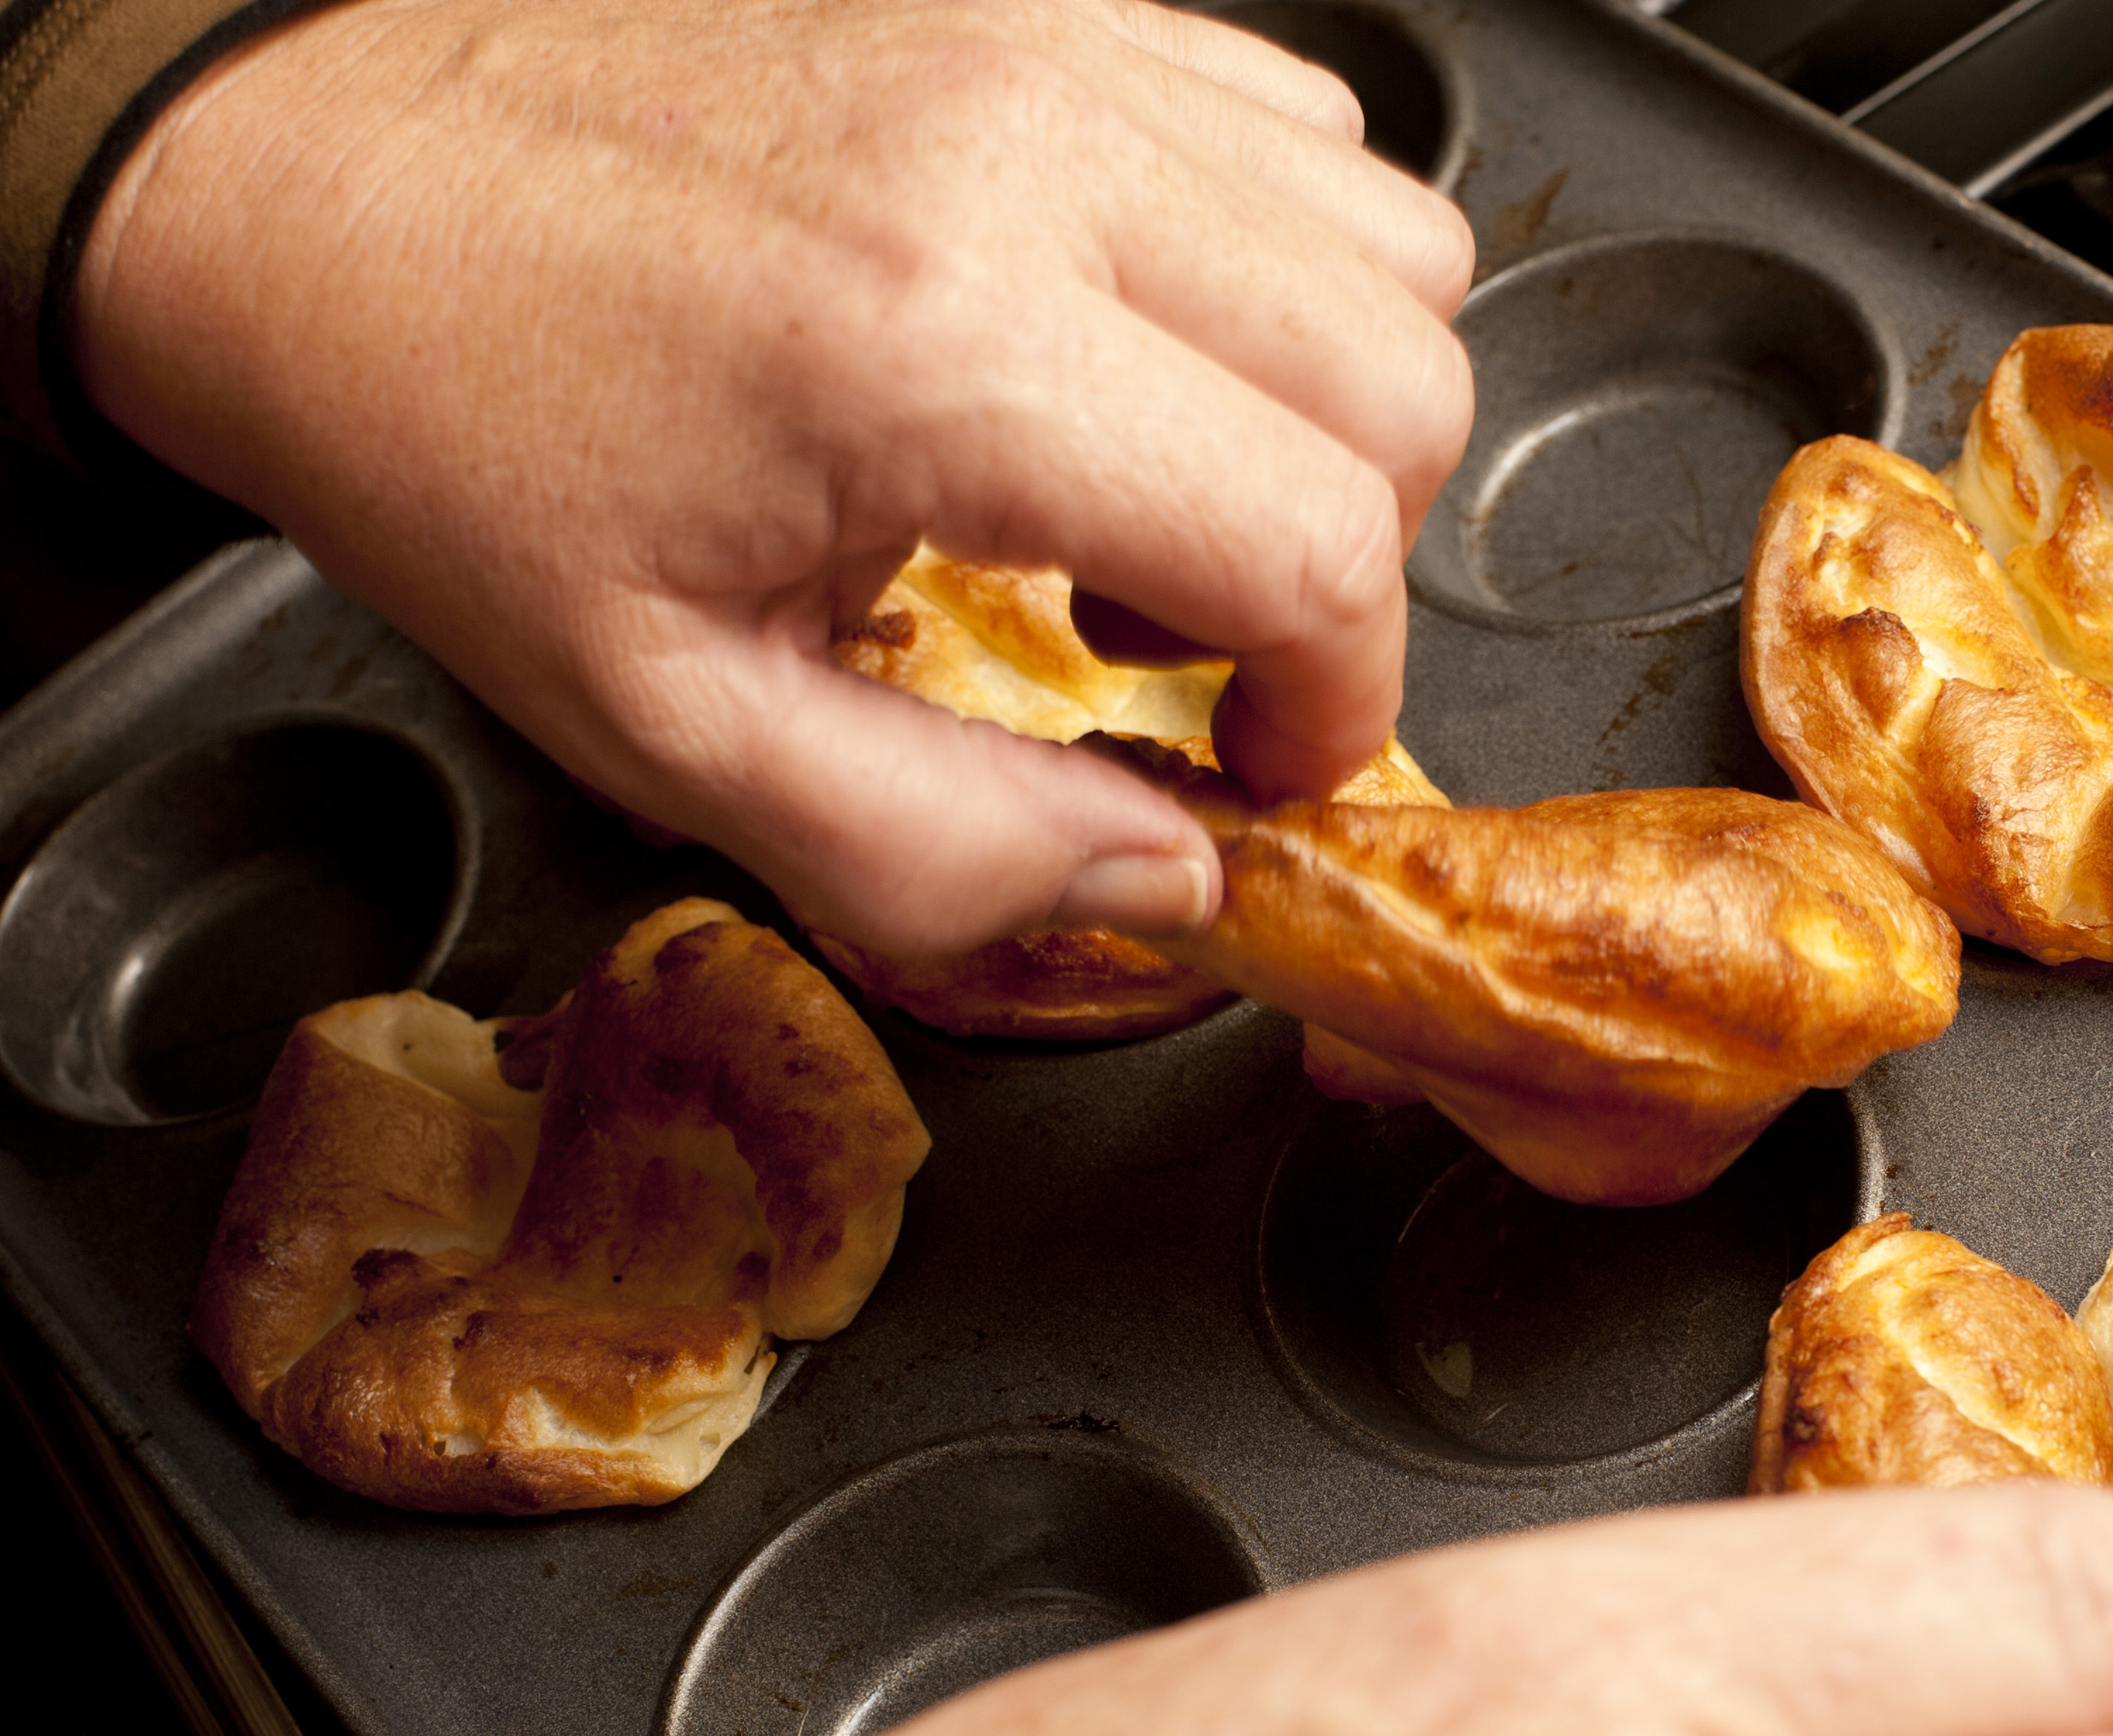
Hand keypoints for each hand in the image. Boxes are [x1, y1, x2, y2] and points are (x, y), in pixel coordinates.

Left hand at [73, 0, 1473, 952]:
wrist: (312, 177)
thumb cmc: (458, 431)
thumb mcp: (665, 725)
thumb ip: (940, 851)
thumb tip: (1169, 881)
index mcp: (937, 357)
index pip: (1319, 545)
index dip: (1333, 702)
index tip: (1251, 756)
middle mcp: (1029, 161)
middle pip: (1405, 383)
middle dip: (1345, 560)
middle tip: (1185, 635)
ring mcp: (1047, 46)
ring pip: (1391, 241)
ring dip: (1325, 403)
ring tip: (1151, 477)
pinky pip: (1296, 123)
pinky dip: (1273, 260)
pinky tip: (1125, 344)